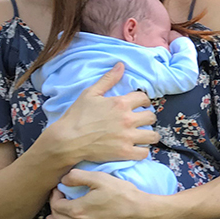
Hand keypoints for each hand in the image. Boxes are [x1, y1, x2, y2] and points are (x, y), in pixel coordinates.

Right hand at [42, 63, 158, 167]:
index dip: (144, 101)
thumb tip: (121, 65)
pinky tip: (137, 149)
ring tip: (144, 136)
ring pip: (152, 136)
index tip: (141, 105)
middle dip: (148, 118)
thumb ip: (108, 79)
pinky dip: (142, 151)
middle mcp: (127, 119)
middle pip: (151, 117)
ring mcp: (127, 137)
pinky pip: (144, 153)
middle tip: (142, 121)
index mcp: (120, 103)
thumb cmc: (77, 116)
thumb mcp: (90, 93)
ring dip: (149, 135)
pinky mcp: (124, 153)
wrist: (67, 140)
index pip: (144, 98)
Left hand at [47, 169, 168, 218]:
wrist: (141, 212)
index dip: (54, 196)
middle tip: (58, 199)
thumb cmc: (122, 193)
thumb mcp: (100, 178)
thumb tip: (64, 179)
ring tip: (53, 218)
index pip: (56, 205)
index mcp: (77, 210)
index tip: (59, 189)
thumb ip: (78, 176)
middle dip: (55, 208)